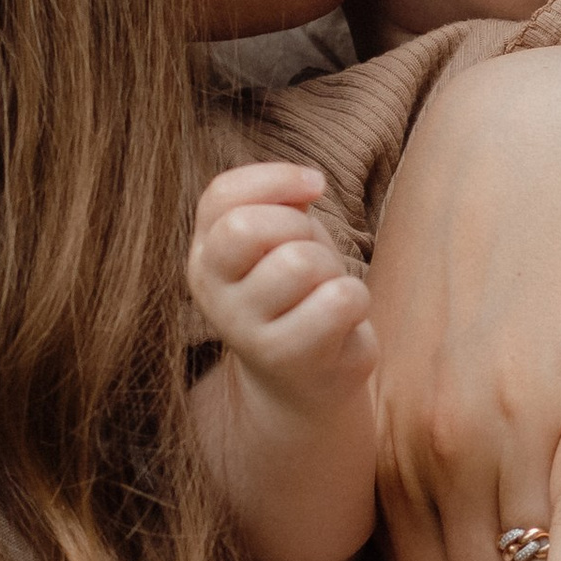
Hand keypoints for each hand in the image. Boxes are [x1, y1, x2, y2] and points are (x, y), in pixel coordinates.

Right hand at [189, 162, 374, 408]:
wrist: (305, 382)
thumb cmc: (297, 295)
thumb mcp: (279, 240)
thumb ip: (277, 203)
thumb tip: (309, 183)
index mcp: (205, 256)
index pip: (222, 196)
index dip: (276, 178)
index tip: (316, 186)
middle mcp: (213, 294)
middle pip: (252, 228)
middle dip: (302, 229)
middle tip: (313, 257)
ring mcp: (245, 330)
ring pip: (301, 262)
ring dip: (332, 268)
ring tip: (326, 292)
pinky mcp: (288, 357)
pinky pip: (339, 298)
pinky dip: (356, 300)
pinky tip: (342, 321)